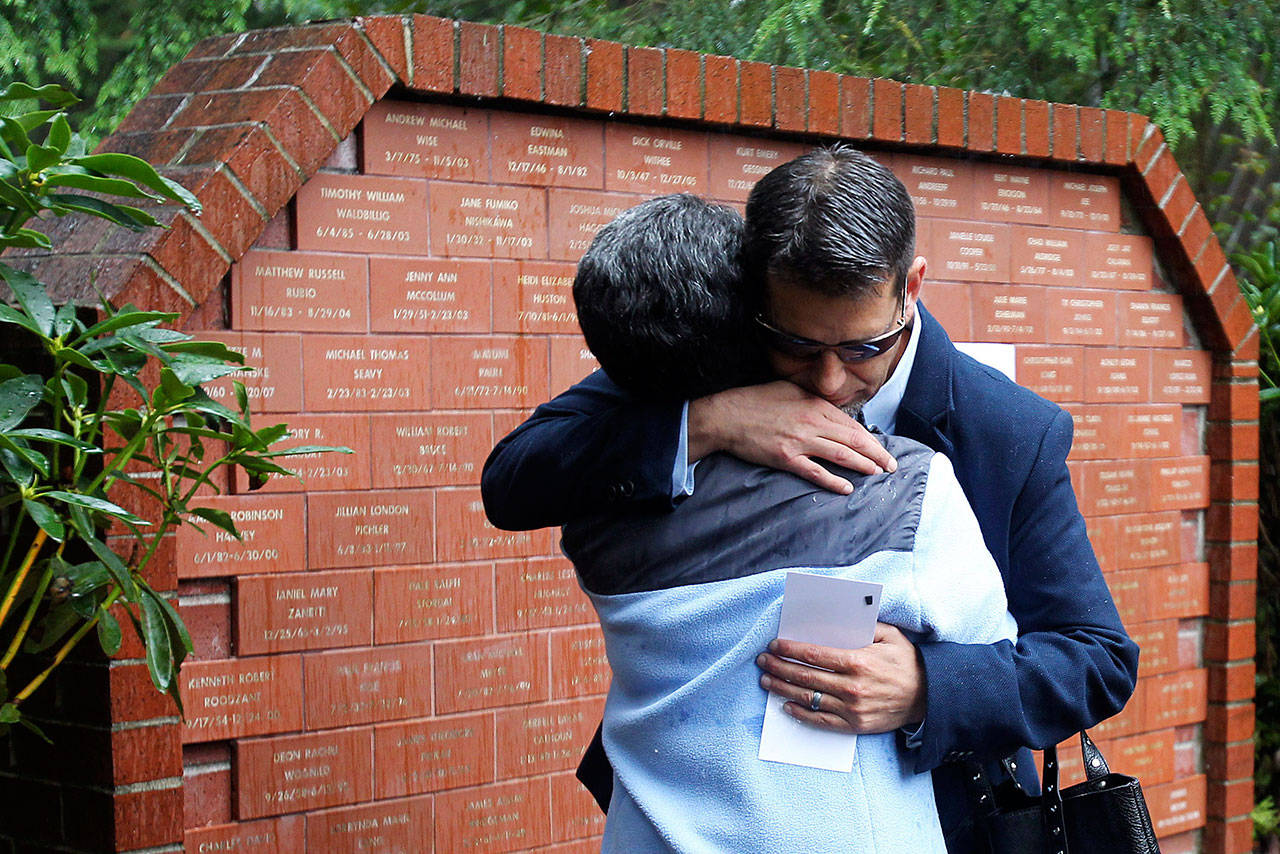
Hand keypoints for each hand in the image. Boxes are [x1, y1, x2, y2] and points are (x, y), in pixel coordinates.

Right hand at [687, 381, 896, 492]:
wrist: (727, 416)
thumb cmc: (756, 401)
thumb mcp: (789, 389)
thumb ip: (812, 399)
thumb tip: (830, 409)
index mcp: (814, 404)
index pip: (850, 424)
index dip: (869, 438)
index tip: (881, 448)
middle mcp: (811, 422)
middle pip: (853, 439)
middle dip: (876, 454)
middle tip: (891, 465)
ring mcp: (799, 441)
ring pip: (840, 454)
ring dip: (863, 465)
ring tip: (878, 473)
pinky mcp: (786, 458)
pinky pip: (815, 472)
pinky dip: (833, 480)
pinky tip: (847, 487)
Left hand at [756, 623, 925, 732]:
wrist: (928, 697)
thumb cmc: (906, 663)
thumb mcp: (889, 636)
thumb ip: (862, 626)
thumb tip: (833, 620)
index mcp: (858, 661)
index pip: (813, 654)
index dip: (789, 649)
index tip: (774, 644)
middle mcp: (852, 686)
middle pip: (805, 676)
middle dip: (779, 667)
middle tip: (763, 661)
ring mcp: (852, 709)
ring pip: (808, 698)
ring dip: (782, 689)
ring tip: (766, 681)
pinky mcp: (854, 725)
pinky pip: (821, 721)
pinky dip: (801, 714)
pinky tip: (786, 706)